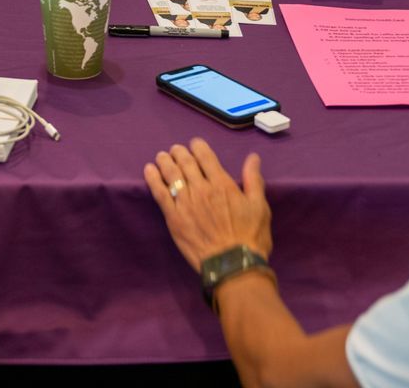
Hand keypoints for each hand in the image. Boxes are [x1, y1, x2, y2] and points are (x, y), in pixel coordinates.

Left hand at [144, 139, 272, 270]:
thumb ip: (254, 180)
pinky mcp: (174, 218)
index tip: (194, 144)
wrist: (233, 265)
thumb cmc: (250, 237)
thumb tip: (253, 157)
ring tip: (162, 156)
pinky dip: (153, 179)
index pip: (206, 156)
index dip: (198, 146)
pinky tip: (149, 170)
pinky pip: (160, 193)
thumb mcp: (259, 206)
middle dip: (179, 152)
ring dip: (165, 161)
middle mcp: (201, 189)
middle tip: (175, 150)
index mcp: (222, 184)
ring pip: (171, 174)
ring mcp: (185, 203)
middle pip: (185, 162)